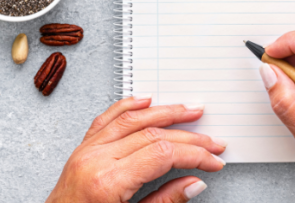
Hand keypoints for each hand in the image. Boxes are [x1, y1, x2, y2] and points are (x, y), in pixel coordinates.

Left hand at [46, 96, 226, 202]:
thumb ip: (165, 202)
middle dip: (189, 138)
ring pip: (131, 120)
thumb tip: (194, 183)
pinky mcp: (80, 151)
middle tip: (212, 144)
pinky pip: (106, 120)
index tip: (213, 161)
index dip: (194, 155)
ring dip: (164, 113)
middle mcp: (94, 160)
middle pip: (152, 135)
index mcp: (107, 182)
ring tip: (188, 111)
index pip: (163, 155)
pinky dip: (128, 107)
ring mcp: (85, 152)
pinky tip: (145, 101)